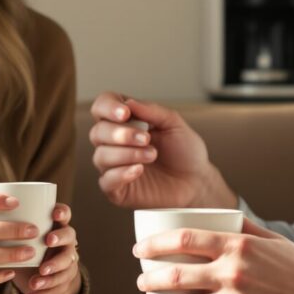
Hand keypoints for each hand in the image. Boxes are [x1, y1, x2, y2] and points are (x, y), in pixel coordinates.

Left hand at [13, 204, 79, 293]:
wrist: (37, 276)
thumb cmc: (23, 249)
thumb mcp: (17, 238)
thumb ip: (6, 230)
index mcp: (54, 227)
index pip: (64, 214)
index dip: (62, 212)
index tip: (53, 213)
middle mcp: (65, 242)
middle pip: (70, 237)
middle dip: (59, 239)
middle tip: (47, 241)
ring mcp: (67, 263)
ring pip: (65, 267)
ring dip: (50, 275)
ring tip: (34, 282)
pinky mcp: (64, 282)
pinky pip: (56, 289)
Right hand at [89, 92, 236, 210]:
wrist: (196, 181)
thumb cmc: (185, 152)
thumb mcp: (174, 124)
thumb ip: (152, 111)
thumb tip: (128, 102)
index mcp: (124, 122)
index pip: (101, 107)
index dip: (108, 107)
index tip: (125, 113)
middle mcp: (114, 143)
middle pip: (97, 132)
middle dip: (120, 134)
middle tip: (146, 139)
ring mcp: (114, 167)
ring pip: (101, 156)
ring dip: (126, 154)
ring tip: (151, 155)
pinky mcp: (118, 190)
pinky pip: (106, 181)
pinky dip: (120, 174)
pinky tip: (138, 170)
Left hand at [134, 218, 293, 293]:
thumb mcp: (274, 241)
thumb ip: (246, 229)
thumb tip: (225, 217)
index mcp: (238, 247)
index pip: (184, 239)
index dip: (156, 245)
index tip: (142, 250)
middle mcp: (232, 274)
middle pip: (175, 275)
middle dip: (150, 279)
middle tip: (142, 281)